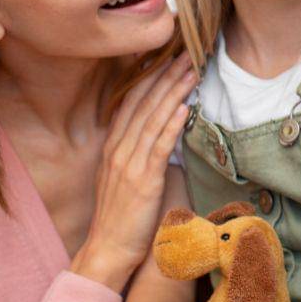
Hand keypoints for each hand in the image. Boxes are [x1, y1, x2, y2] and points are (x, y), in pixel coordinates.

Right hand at [71, 53, 196, 290]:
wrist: (108, 248)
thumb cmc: (121, 215)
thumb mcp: (122, 176)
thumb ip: (134, 152)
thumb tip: (156, 131)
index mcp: (112, 146)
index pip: (131, 102)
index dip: (149, 77)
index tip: (166, 56)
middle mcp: (118, 149)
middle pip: (143, 103)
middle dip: (165, 75)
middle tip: (186, 52)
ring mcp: (128, 164)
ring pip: (153, 119)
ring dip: (174, 92)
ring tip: (191, 70)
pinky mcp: (142, 180)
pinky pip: (158, 147)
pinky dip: (171, 125)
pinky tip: (183, 107)